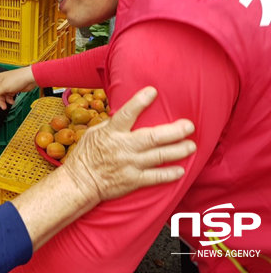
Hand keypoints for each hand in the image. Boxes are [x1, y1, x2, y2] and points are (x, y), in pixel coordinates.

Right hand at [0, 66, 36, 110]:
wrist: (30, 78)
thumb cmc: (18, 78)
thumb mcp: (4, 87)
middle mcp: (1, 83)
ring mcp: (8, 86)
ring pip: (2, 96)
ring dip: (2, 102)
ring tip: (4, 107)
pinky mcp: (13, 89)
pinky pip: (8, 96)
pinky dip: (9, 100)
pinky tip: (11, 102)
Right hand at [63, 86, 195, 204]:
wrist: (80, 182)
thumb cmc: (86, 155)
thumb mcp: (93, 133)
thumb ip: (111, 124)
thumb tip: (127, 113)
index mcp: (112, 133)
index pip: (127, 114)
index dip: (140, 102)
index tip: (152, 91)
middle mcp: (123, 147)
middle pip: (153, 137)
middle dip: (174, 131)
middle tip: (189, 126)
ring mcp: (130, 164)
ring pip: (159, 156)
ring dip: (178, 150)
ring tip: (191, 146)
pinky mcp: (133, 180)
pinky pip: (155, 177)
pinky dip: (169, 174)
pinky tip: (180, 171)